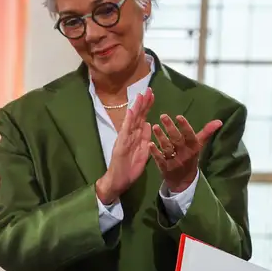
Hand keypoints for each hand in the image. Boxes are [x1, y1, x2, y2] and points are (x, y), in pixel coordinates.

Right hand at [96, 88, 154, 203]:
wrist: (119, 181)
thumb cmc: (130, 167)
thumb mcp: (143, 151)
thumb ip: (145, 138)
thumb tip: (149, 124)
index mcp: (136, 136)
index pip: (143, 118)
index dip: (147, 106)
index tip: (152, 95)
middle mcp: (130, 134)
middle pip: (138, 115)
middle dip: (143, 102)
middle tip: (149, 89)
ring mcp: (124, 138)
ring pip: (131, 120)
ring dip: (136, 108)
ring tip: (140, 95)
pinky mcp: (120, 145)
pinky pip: (125, 131)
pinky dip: (128, 121)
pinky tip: (131, 111)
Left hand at [149, 114, 221, 191]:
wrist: (184, 181)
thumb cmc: (191, 158)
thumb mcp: (199, 146)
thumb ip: (207, 132)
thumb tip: (219, 121)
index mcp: (194, 148)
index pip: (190, 136)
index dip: (185, 126)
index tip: (179, 116)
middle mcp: (185, 155)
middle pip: (177, 140)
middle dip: (170, 128)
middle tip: (163, 116)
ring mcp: (175, 162)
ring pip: (167, 148)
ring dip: (161, 137)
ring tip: (155, 126)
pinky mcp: (165, 168)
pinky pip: (159, 159)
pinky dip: (155, 151)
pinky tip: (149, 143)